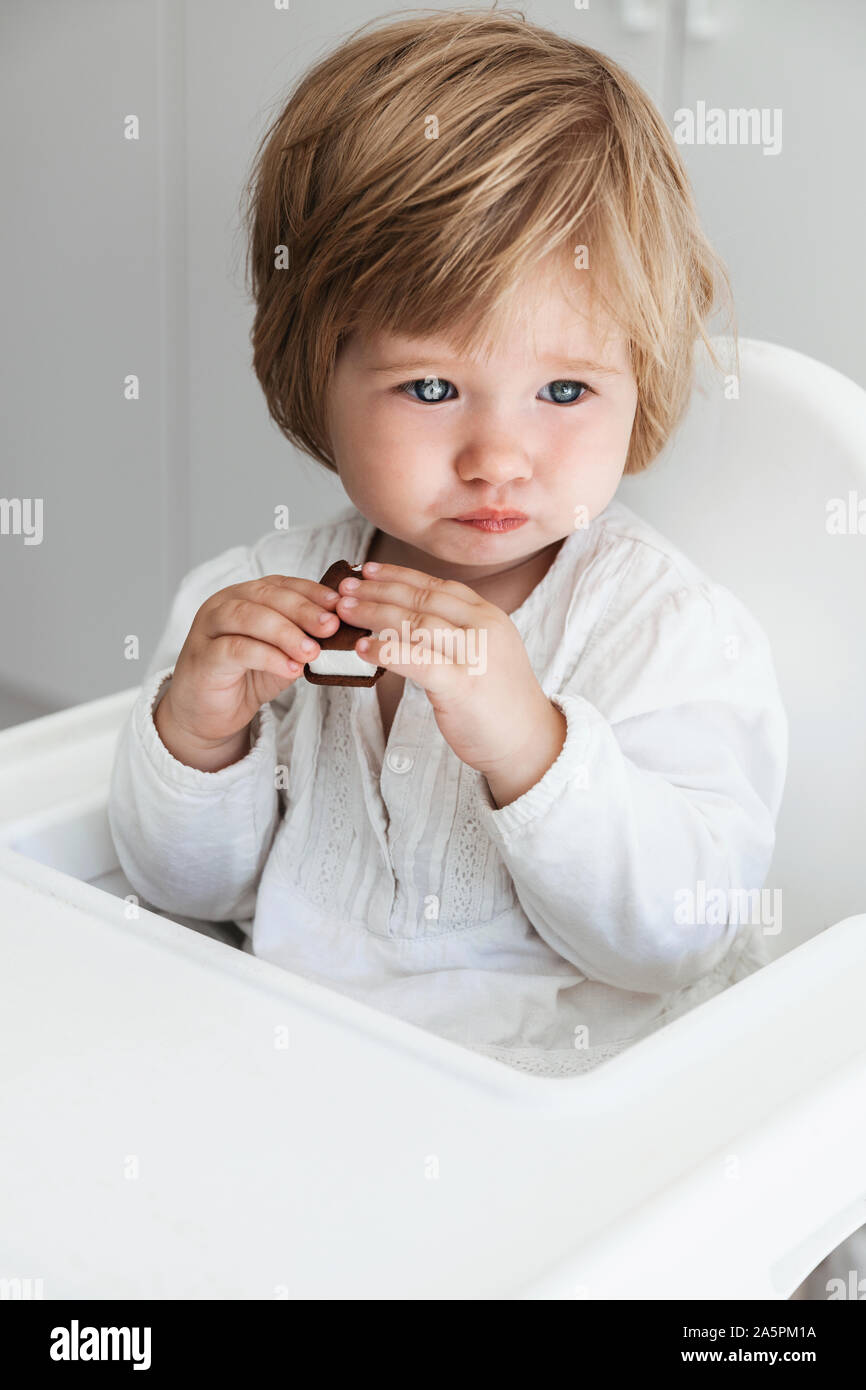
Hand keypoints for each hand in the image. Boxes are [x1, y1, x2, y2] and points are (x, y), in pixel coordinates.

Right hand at [156, 575, 341, 763]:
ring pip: (248, 617)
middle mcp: (224, 604)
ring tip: (311, 651)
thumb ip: (303, 639)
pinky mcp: (203, 656)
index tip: (339, 604)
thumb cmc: (246, 677)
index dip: (311, 592)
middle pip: (266, 596)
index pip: (280, 584)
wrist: (208, 713)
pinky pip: (236, 649)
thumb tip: (339, 632)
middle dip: (302, 610)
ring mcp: (209, 628)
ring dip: (285, 632)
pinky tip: (290, 669)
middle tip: (330, 627)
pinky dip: (267, 657)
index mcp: (245, 596)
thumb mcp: (282, 654)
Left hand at [335, 562, 566, 803]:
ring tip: (345, 612)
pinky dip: (386, 650)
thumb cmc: (500, 700)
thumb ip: (456, 631)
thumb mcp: (486, 651)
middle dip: (378, 590)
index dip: (399, 575)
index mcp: (488, 616)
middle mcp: (483, 628)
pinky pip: (417, 660)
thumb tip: (408, 618)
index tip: (369, 571)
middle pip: (422, 598)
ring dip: (375, 613)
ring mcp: (474, 655)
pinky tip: (362, 647)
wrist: (530, 741)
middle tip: (345, 587)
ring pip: (416, 622)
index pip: (437, 585)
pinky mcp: (462, 685)